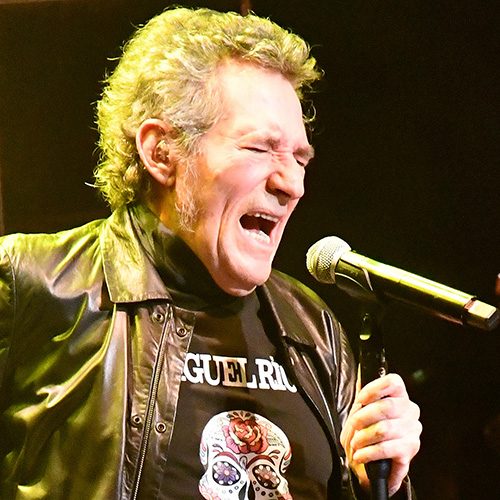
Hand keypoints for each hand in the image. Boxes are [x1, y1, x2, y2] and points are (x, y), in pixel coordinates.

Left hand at [340, 373, 421, 496]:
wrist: (376, 465)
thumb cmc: (369, 432)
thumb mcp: (362, 411)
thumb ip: (363, 397)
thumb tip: (360, 379)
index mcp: (399, 396)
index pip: (393, 382)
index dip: (374, 389)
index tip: (360, 400)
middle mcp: (409, 412)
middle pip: (386, 406)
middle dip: (363, 417)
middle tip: (353, 425)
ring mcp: (411, 432)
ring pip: (384, 429)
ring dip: (363, 437)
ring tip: (356, 442)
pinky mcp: (409, 452)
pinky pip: (385, 450)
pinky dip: (368, 453)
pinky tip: (361, 454)